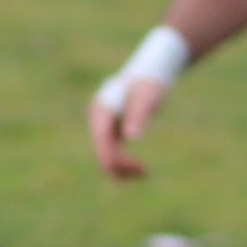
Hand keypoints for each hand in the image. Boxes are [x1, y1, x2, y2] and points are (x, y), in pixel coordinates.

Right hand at [88, 60, 173, 179]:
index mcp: (101, 109)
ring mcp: (102, 125)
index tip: (134, 168)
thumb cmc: (149, 84)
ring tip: (144, 173)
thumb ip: (137, 116)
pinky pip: (112, 152)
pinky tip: (141, 169)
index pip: (101, 139)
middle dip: (121, 165)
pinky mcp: (110, 130)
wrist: (148, 74)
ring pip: (105, 155)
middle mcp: (97, 119)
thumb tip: (131, 138)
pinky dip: (124, 162)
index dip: (113, 157)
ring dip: (122, 168)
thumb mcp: (146, 99)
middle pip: (101, 150)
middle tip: (145, 172)